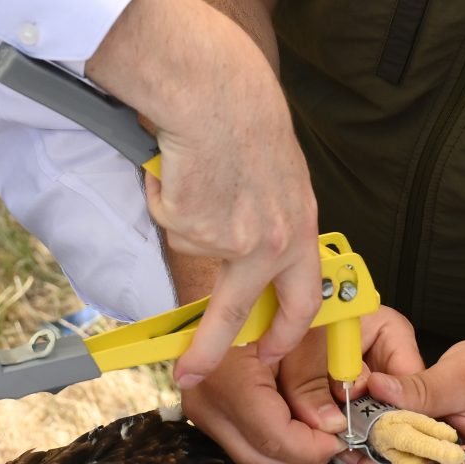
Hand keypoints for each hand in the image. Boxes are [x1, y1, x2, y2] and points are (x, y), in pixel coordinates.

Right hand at [88, 0, 320, 384]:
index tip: (267, 349)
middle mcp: (272, 242)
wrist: (216, 91)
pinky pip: (167, 219)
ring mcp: (232, 239)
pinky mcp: (193, 229)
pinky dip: (164, 195)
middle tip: (191, 372)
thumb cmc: (244, 113)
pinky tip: (179, 164)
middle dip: (211, 348)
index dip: (283, 328)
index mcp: (299, 225)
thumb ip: (267, 214)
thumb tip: (238, 248)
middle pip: (238, 312)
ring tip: (191, 166)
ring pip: (190, 244)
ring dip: (181, 210)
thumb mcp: (277, 173)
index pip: (300, 295)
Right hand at [182, 308, 423, 463]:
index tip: (339, 438)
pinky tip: (295, 425)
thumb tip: (330, 427)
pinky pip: (243, 444)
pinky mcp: (204, 413)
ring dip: (290, 454)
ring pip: (253, 459)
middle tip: (334, 440)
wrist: (221, 287)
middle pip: (263, 459)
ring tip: (318, 432)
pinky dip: (274, 443)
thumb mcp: (297, 334)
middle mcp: (206, 402)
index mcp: (228, 380)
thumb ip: (313, 384)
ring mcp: (200, 411)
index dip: (313, 448)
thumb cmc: (261, 300)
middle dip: (304, 458)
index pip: (275, 439)